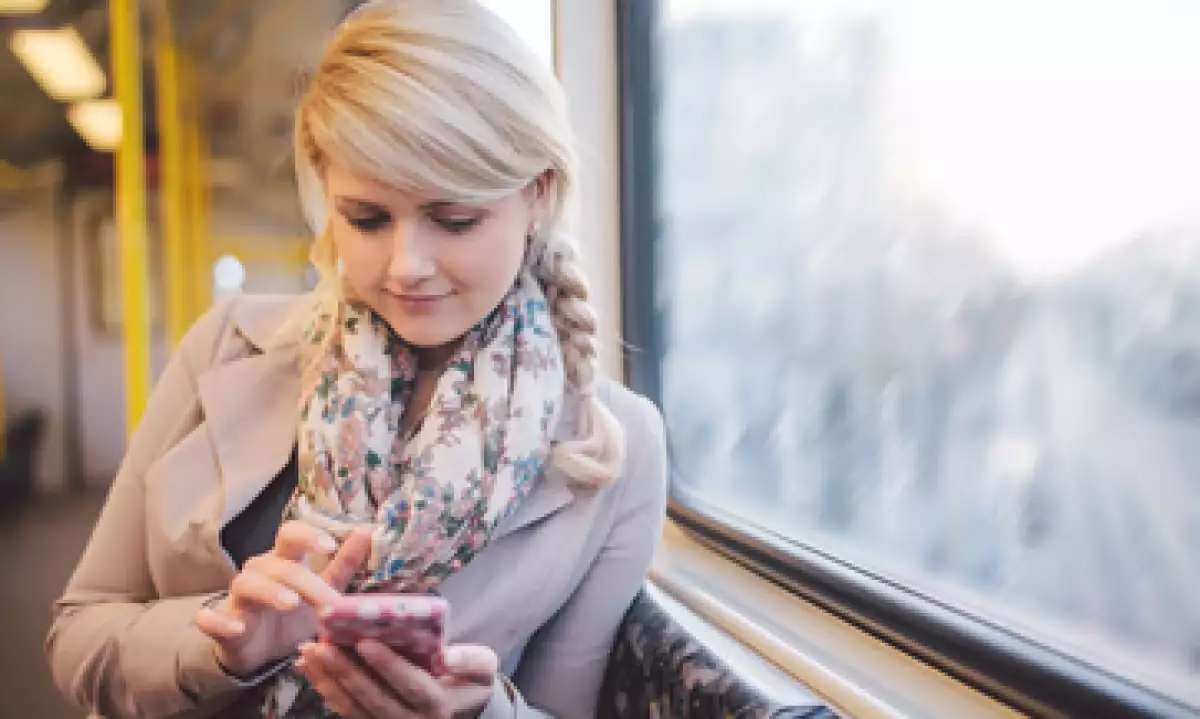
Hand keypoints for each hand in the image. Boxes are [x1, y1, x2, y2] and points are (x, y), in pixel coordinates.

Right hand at [194, 521, 371, 676]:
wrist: (260, 650)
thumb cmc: (293, 612)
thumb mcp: (322, 588)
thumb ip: (343, 564)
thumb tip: (366, 532)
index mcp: (285, 560)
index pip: (291, 534)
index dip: (308, 535)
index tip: (330, 546)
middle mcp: (260, 572)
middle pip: (279, 565)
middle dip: (306, 582)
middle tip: (329, 604)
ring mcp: (238, 597)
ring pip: (247, 584)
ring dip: (269, 592)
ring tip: (290, 604)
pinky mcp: (220, 623)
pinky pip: (210, 619)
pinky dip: (219, 621)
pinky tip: (235, 628)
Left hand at [296, 640, 497, 718]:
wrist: (462, 710)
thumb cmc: (471, 681)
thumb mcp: (483, 667)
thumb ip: (470, 661)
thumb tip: (448, 656)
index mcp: (439, 705)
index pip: (411, 685)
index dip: (388, 666)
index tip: (364, 642)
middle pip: (375, 700)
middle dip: (346, 673)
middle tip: (322, 646)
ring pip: (354, 709)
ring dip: (328, 682)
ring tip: (308, 654)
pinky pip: (346, 712)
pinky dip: (326, 690)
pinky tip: (309, 668)